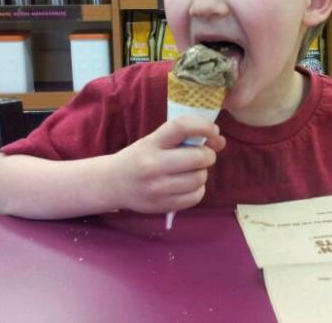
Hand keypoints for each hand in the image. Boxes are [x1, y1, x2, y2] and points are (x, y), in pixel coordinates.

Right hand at [111, 115, 225, 213]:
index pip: (181, 127)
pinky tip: (188, 185)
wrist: (113, 183)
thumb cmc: (139, 157)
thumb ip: (181, 138)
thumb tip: (218, 140)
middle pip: (198, 157)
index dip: (203, 126)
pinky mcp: (162, 205)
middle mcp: (154, 164)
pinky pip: (195, 197)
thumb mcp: (153, 141)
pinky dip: (198, 189)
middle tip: (204, 155)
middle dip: (209, 154)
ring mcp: (158, 187)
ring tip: (192, 171)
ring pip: (199, 178)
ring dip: (202, 172)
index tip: (213, 130)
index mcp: (153, 143)